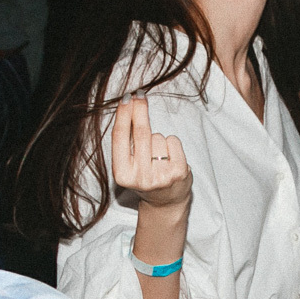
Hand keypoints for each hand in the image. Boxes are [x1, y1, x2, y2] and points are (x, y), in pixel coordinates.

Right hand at [108, 93, 189, 209]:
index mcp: (122, 175)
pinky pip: (173, 141)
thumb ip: (127, 141)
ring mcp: (161, 176)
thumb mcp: (129, 164)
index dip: (123, 115)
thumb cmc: (145, 176)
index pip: (120, 138)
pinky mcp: (178, 173)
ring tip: (158, 156)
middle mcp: (140, 178)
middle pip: (141, 133)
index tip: (127, 98)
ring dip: (158, 139)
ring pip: (158, 137)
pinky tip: (170, 157)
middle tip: (140, 96)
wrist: (166, 202)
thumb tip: (130, 104)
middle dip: (140, 111)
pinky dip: (172, 144)